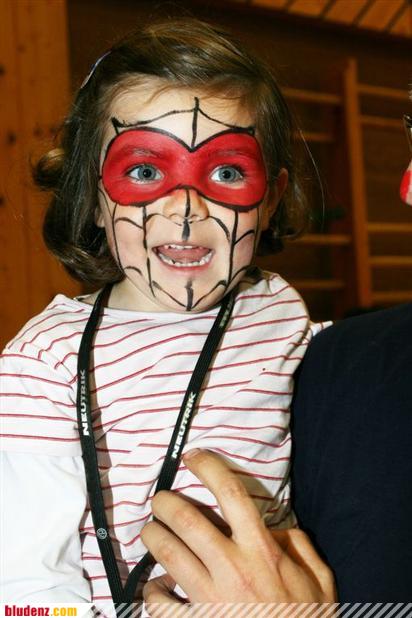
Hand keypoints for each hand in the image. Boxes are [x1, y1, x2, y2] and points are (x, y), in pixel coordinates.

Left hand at [141, 449, 335, 612]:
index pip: (231, 494)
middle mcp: (232, 569)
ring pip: (167, 553)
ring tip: (152, 532)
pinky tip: (158, 585)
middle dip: (165, 502)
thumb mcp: (319, 578)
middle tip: (160, 499)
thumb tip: (275, 527)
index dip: (209, 467)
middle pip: (186, 520)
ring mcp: (210, 598)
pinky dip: (152, 590)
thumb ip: (298, 544)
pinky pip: (159, 602)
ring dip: (152, 536)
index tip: (194, 456)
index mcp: (261, 551)